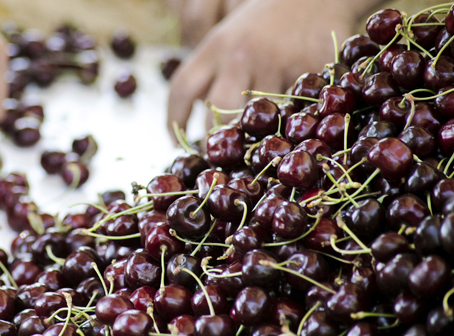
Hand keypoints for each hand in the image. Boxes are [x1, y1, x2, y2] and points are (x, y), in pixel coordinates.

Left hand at [167, 0, 375, 138]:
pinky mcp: (311, 68)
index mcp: (216, 46)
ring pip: (261, 119)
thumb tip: (199, 120)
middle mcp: (241, 55)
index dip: (174, 121)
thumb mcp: (230, 36)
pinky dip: (296, 125)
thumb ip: (213, 72)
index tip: (176, 146)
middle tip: (219, 163)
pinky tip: (298, 133)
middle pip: (218, 113)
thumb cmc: (267, 22)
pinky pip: (300, 110)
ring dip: (258, 141)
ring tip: (259, 155)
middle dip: (216, 143)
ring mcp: (276, 62)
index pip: (182, 88)